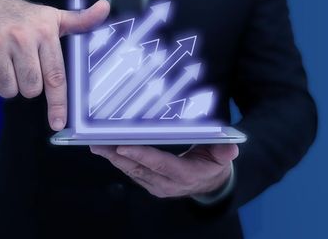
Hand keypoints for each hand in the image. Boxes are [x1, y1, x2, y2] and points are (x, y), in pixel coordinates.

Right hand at [0, 0, 109, 129]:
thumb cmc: (25, 17)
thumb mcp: (54, 17)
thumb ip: (81, 20)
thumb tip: (105, 7)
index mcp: (45, 33)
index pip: (56, 76)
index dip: (58, 103)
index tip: (58, 123)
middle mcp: (21, 38)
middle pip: (30, 88)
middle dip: (29, 87)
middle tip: (25, 70)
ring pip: (7, 90)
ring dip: (8, 86)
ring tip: (8, 67)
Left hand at [90, 144, 238, 197]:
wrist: (210, 184)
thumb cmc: (214, 164)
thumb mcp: (223, 157)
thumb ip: (225, 152)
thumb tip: (231, 149)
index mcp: (185, 175)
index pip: (161, 164)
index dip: (142, 156)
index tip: (123, 146)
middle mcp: (167, 183)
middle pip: (139, 169)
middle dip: (117, 156)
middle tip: (99, 143)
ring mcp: (156, 185)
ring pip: (131, 171)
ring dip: (112, 158)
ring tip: (96, 144)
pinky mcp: (149, 183)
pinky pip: (131, 172)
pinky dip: (118, 160)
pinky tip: (106, 149)